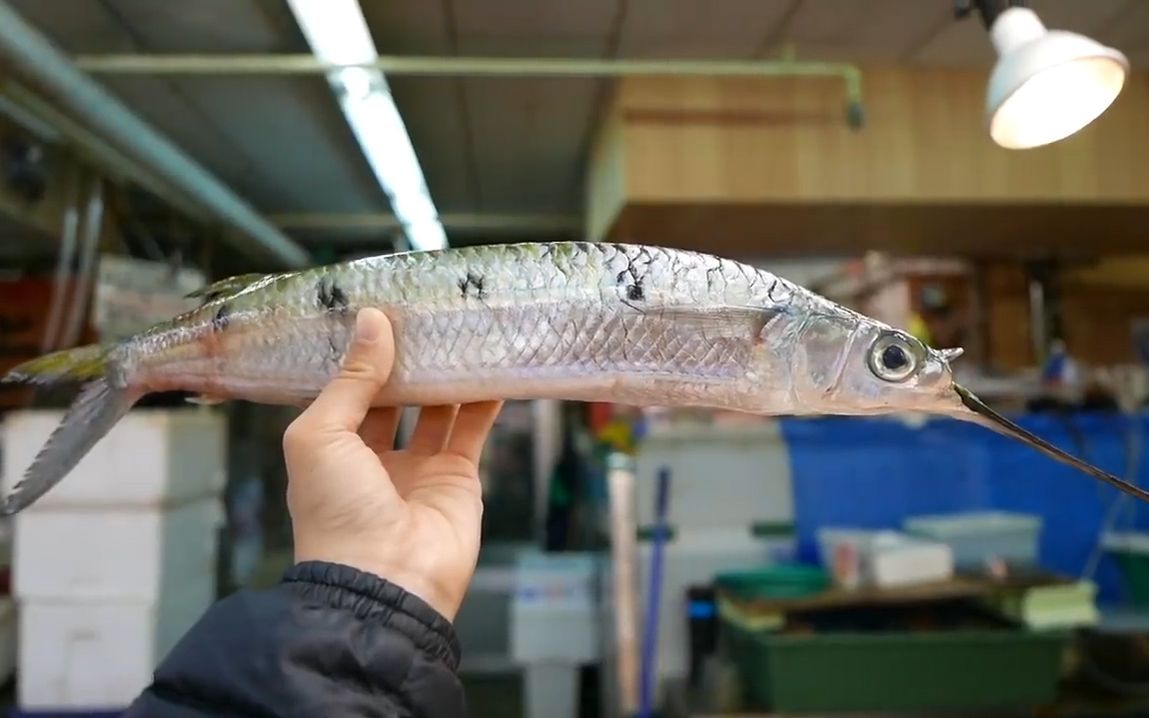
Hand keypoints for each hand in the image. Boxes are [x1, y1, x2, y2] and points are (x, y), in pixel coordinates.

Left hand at [282, 308, 501, 620]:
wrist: (385, 580)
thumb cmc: (337, 510)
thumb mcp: (322, 435)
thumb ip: (351, 379)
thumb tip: (373, 321)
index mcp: (332, 449)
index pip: (348, 393)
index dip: (362, 358)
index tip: (379, 315)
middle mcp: (374, 458)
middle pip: (396, 398)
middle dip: (408, 363)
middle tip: (425, 317)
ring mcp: (419, 469)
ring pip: (437, 409)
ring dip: (447, 376)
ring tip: (460, 332)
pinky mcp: (458, 478)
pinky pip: (472, 430)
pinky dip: (484, 400)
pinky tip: (493, 367)